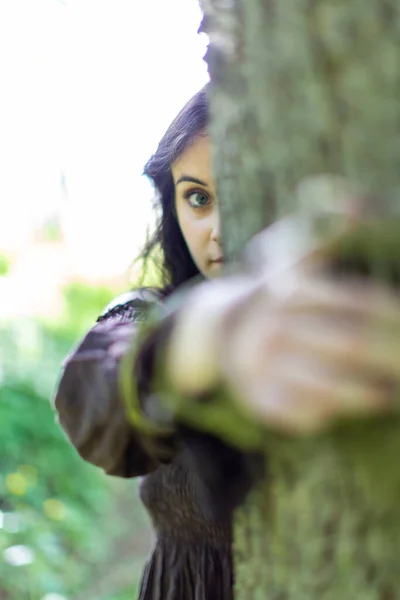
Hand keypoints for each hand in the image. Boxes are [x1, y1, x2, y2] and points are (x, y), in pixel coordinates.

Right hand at [167, 232, 399, 435]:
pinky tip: (348, 412)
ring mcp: (261, 364)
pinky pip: (299, 414)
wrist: (218, 330)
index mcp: (289, 286)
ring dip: (368, 394)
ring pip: (328, 386)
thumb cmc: (273, 293)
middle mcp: (272, 324)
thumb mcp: (292, 251)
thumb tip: (354, 202)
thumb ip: (328, 230)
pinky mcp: (255, 397)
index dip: (394, 316)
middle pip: (351, 344)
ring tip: (391, 396)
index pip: (360, 303)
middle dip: (394, 358)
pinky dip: (329, 416)